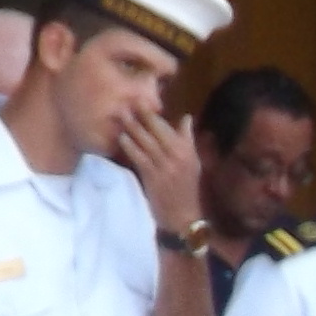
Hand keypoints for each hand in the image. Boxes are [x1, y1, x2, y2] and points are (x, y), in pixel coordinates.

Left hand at [119, 109, 204, 235]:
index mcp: (187, 150)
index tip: (142, 101)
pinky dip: (130, 146)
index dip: (154, 114)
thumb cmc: (188, 188)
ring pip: (146, 142)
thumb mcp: (193, 162)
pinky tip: (122, 137)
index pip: (169, 127)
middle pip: (157, 131)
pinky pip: (139, 157)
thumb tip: (186, 118)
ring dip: (133, 127)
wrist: (183, 215)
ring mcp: (164, 166)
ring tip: (122, 115)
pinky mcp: (152, 176)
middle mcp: (177, 155)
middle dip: (142, 115)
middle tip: (128, 101)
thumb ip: (188, 140)